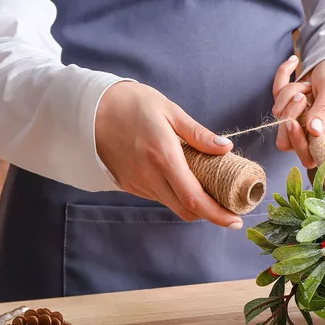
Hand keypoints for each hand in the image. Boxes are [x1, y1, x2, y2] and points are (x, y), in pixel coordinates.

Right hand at [95, 81, 242, 227]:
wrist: (89, 108)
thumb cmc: (131, 104)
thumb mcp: (169, 110)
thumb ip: (198, 134)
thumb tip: (226, 148)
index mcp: (163, 157)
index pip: (194, 198)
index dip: (217, 214)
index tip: (235, 220)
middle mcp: (149, 176)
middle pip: (186, 210)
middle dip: (211, 215)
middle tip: (230, 209)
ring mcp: (137, 183)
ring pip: (172, 205)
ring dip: (194, 205)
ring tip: (212, 192)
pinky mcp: (128, 185)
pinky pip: (158, 197)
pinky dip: (176, 195)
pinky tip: (186, 182)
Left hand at [271, 56, 324, 167]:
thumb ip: (323, 109)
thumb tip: (315, 131)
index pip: (308, 154)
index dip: (297, 143)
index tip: (293, 123)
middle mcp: (312, 132)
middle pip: (286, 140)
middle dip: (289, 115)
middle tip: (302, 95)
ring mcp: (298, 119)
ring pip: (278, 115)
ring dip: (288, 94)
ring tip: (307, 84)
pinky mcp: (289, 105)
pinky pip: (275, 95)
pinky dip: (282, 76)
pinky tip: (293, 62)